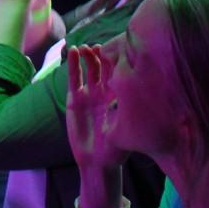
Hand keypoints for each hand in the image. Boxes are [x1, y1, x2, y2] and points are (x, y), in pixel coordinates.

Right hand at [64, 43, 119, 173]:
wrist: (97, 160)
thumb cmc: (117, 147)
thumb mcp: (126, 125)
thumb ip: (127, 107)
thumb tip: (134, 86)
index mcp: (120, 95)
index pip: (120, 71)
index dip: (119, 58)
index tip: (120, 47)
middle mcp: (105, 90)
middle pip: (105, 66)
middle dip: (104, 54)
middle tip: (102, 46)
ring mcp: (90, 93)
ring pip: (90, 68)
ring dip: (88, 56)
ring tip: (86, 48)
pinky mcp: (75, 97)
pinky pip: (74, 78)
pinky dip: (74, 65)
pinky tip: (75, 51)